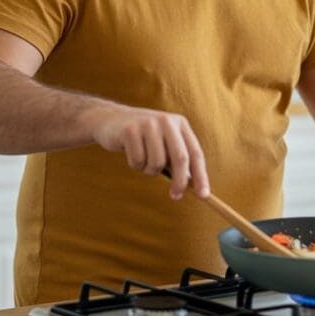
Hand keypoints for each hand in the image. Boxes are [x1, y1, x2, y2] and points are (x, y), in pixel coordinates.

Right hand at [88, 104, 209, 199]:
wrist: (110, 119)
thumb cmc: (144, 138)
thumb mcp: (165, 144)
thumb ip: (179, 161)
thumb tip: (195, 187)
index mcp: (180, 123)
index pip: (195, 153)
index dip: (201, 175)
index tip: (203, 195)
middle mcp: (166, 121)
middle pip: (180, 158)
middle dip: (180, 181)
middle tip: (175, 196)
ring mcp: (148, 124)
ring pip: (157, 163)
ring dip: (149, 170)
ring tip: (143, 160)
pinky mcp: (130, 130)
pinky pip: (138, 161)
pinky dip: (135, 164)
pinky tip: (129, 152)